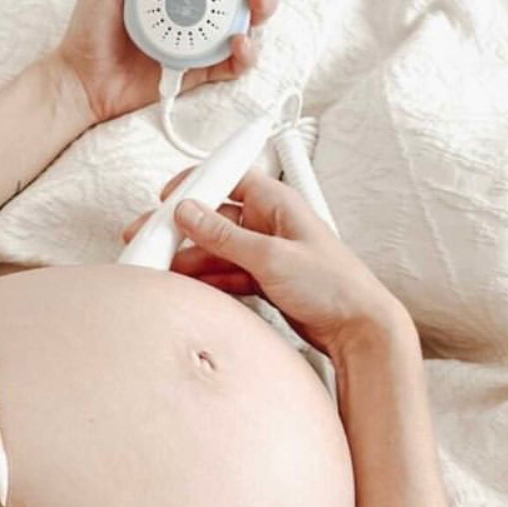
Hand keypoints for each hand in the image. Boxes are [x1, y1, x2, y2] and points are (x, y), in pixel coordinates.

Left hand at [53, 0, 281, 126]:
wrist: (82, 80)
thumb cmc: (90, 28)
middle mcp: (194, 9)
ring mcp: (199, 41)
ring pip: (247, 24)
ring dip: (261, 11)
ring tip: (256, 2)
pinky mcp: (199, 71)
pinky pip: (233, 65)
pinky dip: (245, 55)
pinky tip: (238, 42)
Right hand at [122, 165, 409, 358]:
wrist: (359, 328)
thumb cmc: (333, 285)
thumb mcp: (271, 256)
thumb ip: (224, 235)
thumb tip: (187, 211)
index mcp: (276, 202)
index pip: (227, 178)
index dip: (193, 184)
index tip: (163, 197)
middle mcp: (268, 223)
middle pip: (213, 217)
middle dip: (180, 228)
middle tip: (148, 237)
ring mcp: (264, 252)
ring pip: (215, 249)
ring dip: (188, 258)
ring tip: (158, 267)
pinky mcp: (263, 279)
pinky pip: (224, 273)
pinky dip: (205, 279)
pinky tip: (184, 284)